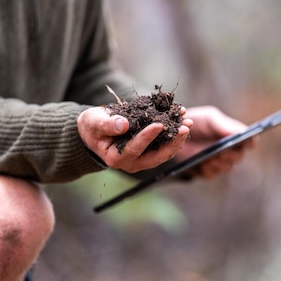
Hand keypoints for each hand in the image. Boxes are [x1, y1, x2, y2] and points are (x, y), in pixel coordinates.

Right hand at [77, 107, 192, 172]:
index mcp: (116, 158)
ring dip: (178, 138)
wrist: (94, 130)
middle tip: (184, 127)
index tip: (160, 124)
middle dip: (172, 142)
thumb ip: (106, 124)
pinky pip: (165, 145)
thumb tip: (123, 124)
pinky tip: (182, 119)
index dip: (148, 136)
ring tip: (188, 122)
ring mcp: (142, 158)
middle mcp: (132, 162)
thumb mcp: (94, 122)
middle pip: (156, 156)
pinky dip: (174, 133)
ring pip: (164, 153)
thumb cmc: (92, 126)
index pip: (135, 148)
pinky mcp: (150, 151)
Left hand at [176, 106, 255, 178]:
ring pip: (226, 167)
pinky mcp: (207, 171)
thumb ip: (223, 124)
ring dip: (220, 163)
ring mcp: (219, 162)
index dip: (250, 142)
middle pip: (238, 156)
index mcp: (234, 136)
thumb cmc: (196, 122)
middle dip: (232, 154)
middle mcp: (230, 150)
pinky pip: (211, 174)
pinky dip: (207, 169)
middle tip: (225, 151)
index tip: (247, 141)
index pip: (250, 141)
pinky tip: (203, 164)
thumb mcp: (208, 118)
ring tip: (212, 157)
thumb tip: (240, 132)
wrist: (175, 133)